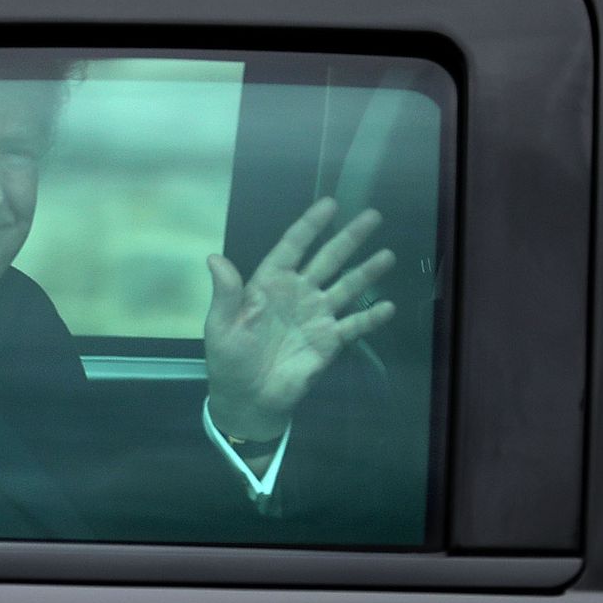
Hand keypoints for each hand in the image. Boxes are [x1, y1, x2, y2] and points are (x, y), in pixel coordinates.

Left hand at [203, 198, 394, 441]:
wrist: (248, 398)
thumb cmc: (229, 358)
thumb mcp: (221, 326)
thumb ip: (226, 293)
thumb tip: (214, 258)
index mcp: (269, 284)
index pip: (292, 247)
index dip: (310, 225)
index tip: (330, 204)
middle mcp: (297, 293)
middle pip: (328, 259)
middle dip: (349, 238)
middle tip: (372, 215)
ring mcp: (316, 316)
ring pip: (347, 287)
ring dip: (367, 272)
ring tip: (388, 255)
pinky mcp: (329, 341)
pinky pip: (354, 325)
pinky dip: (371, 317)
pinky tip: (388, 306)